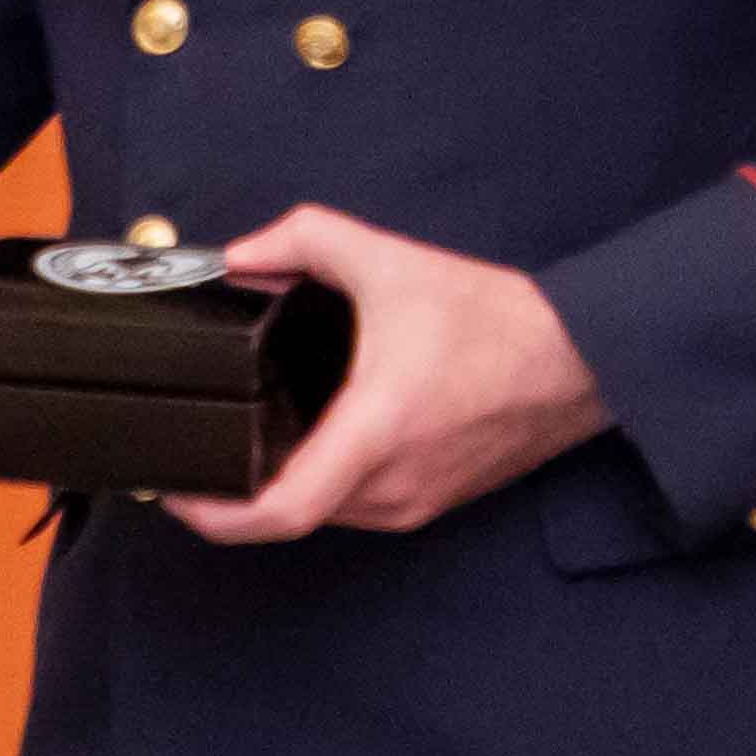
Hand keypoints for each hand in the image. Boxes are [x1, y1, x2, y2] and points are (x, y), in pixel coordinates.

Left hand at [166, 206, 612, 542]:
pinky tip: (309, 439)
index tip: (176, 492)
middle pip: (289, 513)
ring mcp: (412, 503)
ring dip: (281, 483)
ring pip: (321, 511)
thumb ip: (303, 240)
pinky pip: (354, 505)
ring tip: (247, 438)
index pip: (282, 510)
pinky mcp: (429, 505)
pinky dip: (321, 480)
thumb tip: (241, 256)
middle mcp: (390, 485)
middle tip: (194, 453)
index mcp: (374, 432)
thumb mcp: (388, 260)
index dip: (216, 515)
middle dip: (234, 489)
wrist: (579, 362)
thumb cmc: (497, 322)